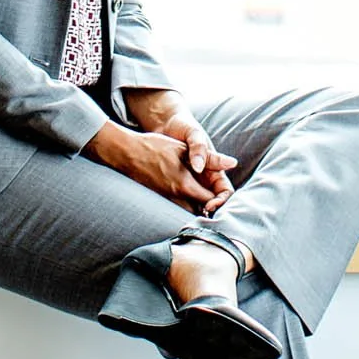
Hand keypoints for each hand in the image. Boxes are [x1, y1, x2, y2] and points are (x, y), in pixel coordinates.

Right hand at [120, 93, 238, 210]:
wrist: (125, 152)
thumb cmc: (154, 147)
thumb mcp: (184, 149)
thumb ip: (211, 158)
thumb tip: (233, 163)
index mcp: (184, 185)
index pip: (211, 202)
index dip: (220, 200)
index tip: (223, 194)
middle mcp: (175, 197)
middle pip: (199, 212)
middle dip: (210, 208)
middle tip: (217, 200)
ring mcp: (164, 200)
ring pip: (187, 212)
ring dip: (197, 208)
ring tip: (205, 199)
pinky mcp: (157, 200)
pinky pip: (175, 209)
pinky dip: (184, 206)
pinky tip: (187, 197)